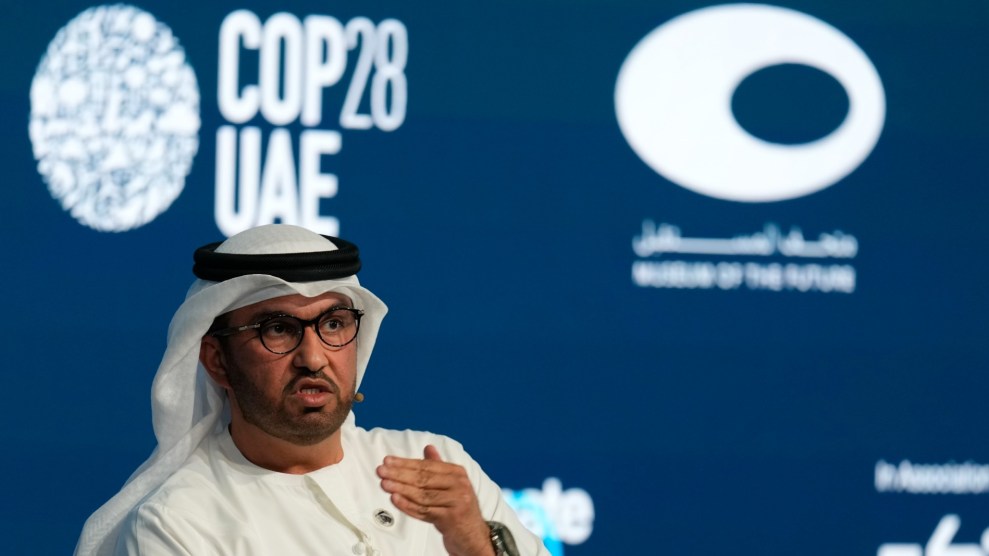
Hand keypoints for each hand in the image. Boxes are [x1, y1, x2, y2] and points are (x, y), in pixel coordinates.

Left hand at [377, 445, 493, 555]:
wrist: (473, 534)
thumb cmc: (458, 507)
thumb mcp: (451, 484)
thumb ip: (438, 466)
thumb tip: (428, 448)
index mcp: (457, 473)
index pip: (427, 466)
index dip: (406, 463)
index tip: (388, 461)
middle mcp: (459, 485)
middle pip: (424, 479)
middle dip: (399, 474)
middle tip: (381, 471)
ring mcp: (456, 502)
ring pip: (423, 495)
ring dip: (401, 489)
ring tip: (385, 484)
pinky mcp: (451, 518)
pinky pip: (425, 511)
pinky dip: (408, 506)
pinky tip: (395, 499)